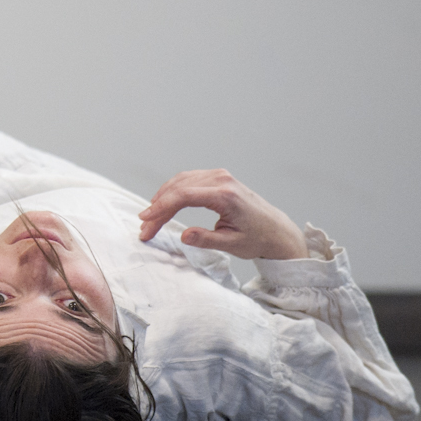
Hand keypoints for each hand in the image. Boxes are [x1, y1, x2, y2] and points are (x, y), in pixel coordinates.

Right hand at [138, 169, 309, 260]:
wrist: (275, 229)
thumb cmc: (257, 238)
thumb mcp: (233, 245)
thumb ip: (207, 240)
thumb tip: (184, 235)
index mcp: (225, 195)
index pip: (184, 196)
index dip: (161, 208)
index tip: (147, 220)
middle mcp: (221, 180)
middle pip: (178, 187)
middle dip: (158, 206)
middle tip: (145, 225)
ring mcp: (219, 176)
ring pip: (181, 181)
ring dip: (163, 197)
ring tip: (151, 215)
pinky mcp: (217, 177)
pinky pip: (188, 179)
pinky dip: (173, 190)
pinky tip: (164, 202)